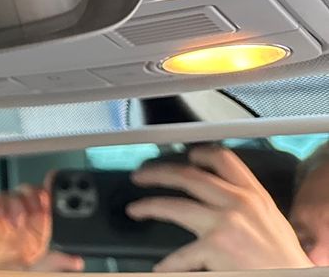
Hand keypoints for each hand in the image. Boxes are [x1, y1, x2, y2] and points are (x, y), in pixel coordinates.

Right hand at [0, 184, 82, 270]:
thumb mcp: (32, 271)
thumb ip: (53, 263)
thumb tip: (76, 262)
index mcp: (34, 234)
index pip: (47, 208)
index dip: (53, 196)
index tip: (59, 190)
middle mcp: (18, 223)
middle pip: (31, 194)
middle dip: (37, 195)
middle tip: (40, 205)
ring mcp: (0, 217)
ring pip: (14, 193)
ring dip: (19, 203)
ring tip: (19, 222)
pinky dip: (1, 205)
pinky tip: (5, 220)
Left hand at [129, 145, 312, 271]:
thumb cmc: (285, 261)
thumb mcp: (272, 221)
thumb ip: (248, 205)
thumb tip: (223, 196)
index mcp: (254, 195)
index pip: (224, 160)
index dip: (200, 154)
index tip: (185, 157)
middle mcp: (238, 203)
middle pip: (188, 176)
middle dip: (158, 173)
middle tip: (140, 175)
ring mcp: (224, 223)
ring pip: (173, 205)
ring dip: (149, 206)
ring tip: (135, 210)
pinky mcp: (215, 246)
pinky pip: (181, 254)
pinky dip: (168, 263)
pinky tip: (160, 267)